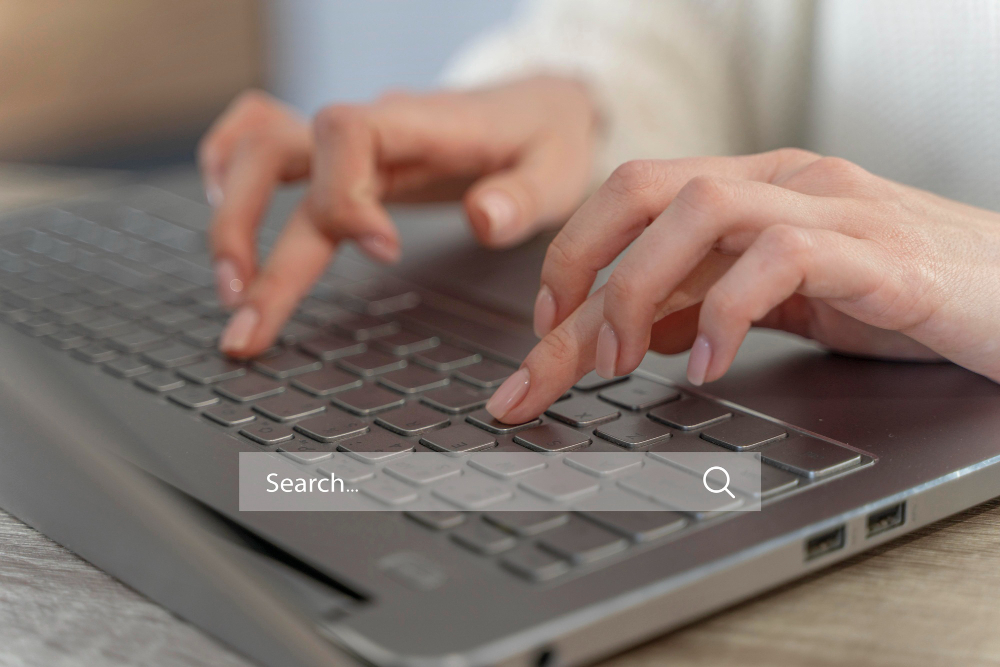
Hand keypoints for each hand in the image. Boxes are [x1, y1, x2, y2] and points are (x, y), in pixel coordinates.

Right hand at [197, 78, 597, 356]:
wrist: (540, 105)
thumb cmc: (547, 138)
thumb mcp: (559, 168)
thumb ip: (524, 197)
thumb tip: (482, 218)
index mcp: (421, 125)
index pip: (349, 136)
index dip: (347, 196)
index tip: (383, 252)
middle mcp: (373, 130)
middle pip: (276, 152)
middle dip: (249, 234)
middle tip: (247, 315)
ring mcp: (352, 144)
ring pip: (258, 154)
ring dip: (230, 220)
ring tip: (230, 293)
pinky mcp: (344, 160)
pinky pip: (265, 139)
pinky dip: (228, 166)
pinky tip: (220, 214)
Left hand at [485, 149, 999, 422]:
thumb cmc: (901, 295)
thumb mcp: (780, 301)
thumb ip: (704, 302)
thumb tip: (624, 330)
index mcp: (751, 189)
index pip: (631, 203)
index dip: (569, 258)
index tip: (538, 327)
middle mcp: (781, 183)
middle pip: (644, 186)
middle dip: (577, 260)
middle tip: (551, 337)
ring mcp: (830, 208)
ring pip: (699, 210)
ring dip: (637, 288)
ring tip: (618, 361)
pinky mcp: (877, 252)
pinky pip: (781, 258)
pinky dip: (725, 314)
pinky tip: (705, 366)